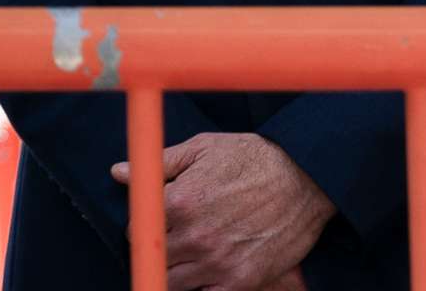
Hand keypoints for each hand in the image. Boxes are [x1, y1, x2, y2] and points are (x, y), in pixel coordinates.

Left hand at [107, 132, 332, 290]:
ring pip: (173, 281)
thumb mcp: (201, 149)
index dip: (143, 224)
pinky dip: (201, 287)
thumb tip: (119, 173)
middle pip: (152, 257)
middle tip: (172, 237)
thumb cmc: (251, 158)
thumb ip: (158, 165)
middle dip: (156, 247)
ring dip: (175, 269)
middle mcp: (195, 236)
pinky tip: (207, 271)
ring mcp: (218, 263)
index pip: (138, 227)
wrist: (305, 178)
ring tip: (190, 253)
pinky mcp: (242, 281)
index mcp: (179, 202)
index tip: (153, 220)